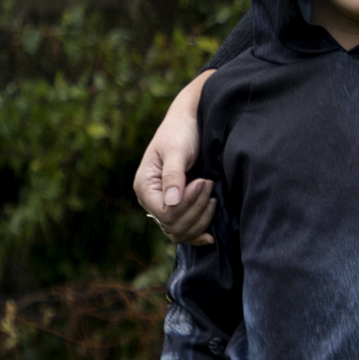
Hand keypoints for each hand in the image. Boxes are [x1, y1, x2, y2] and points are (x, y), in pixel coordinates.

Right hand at [135, 71, 218, 245]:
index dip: (187, 203)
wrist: (190, 123)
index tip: (203, 182)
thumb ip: (173, 175)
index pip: (165, 213)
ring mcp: (164, 206)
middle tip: (210, 184)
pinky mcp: (178, 208)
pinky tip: (210, 236)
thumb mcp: (176, 150)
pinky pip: (184, 231)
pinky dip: (197, 234)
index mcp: (144, 186)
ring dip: (201, 220)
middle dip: (197, 210)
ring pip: (180, 232)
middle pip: (174, 225)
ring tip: (214, 197)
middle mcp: (151, 200)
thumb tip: (171, 203)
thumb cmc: (181, 132)